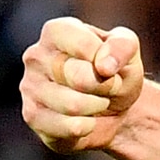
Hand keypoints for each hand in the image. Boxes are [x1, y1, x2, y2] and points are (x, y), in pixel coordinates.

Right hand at [19, 17, 143, 153]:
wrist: (111, 108)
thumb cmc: (115, 72)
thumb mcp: (129, 51)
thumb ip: (122, 46)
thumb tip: (103, 67)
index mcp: (56, 31)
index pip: (84, 46)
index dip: (108, 63)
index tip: (111, 68)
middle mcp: (36, 56)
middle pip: (79, 77)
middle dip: (105, 88)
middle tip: (108, 88)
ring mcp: (30, 87)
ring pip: (73, 106)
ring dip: (97, 107)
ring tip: (97, 102)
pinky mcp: (32, 116)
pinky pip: (68, 128)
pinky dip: (87, 127)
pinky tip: (86, 120)